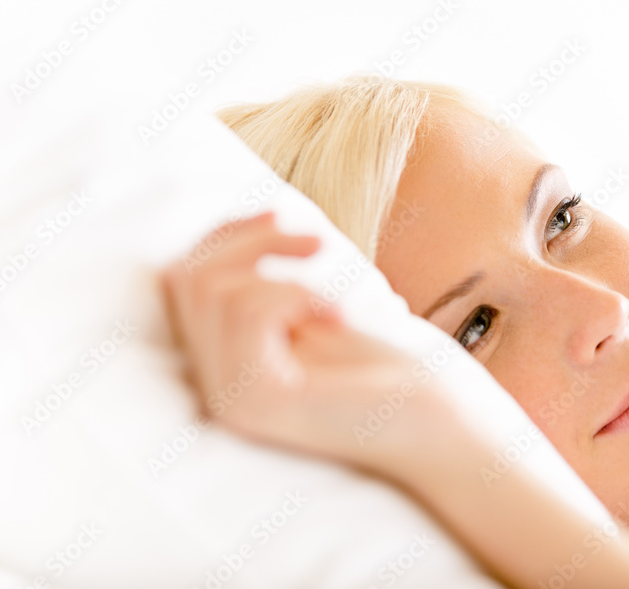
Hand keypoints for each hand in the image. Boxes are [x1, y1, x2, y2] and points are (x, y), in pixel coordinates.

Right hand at [160, 211, 466, 477]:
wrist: (443, 420)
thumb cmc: (395, 359)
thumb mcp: (330, 304)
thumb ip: (287, 272)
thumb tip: (266, 208)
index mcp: (229, 363)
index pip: (185, 279)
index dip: (229, 232)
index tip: (288, 213)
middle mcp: (215, 386)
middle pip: (185, 278)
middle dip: (251, 236)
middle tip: (323, 239)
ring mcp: (229, 399)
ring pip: (208, 289)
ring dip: (280, 257)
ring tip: (345, 273)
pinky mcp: (257, 402)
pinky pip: (246, 312)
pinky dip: (297, 288)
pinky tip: (343, 310)